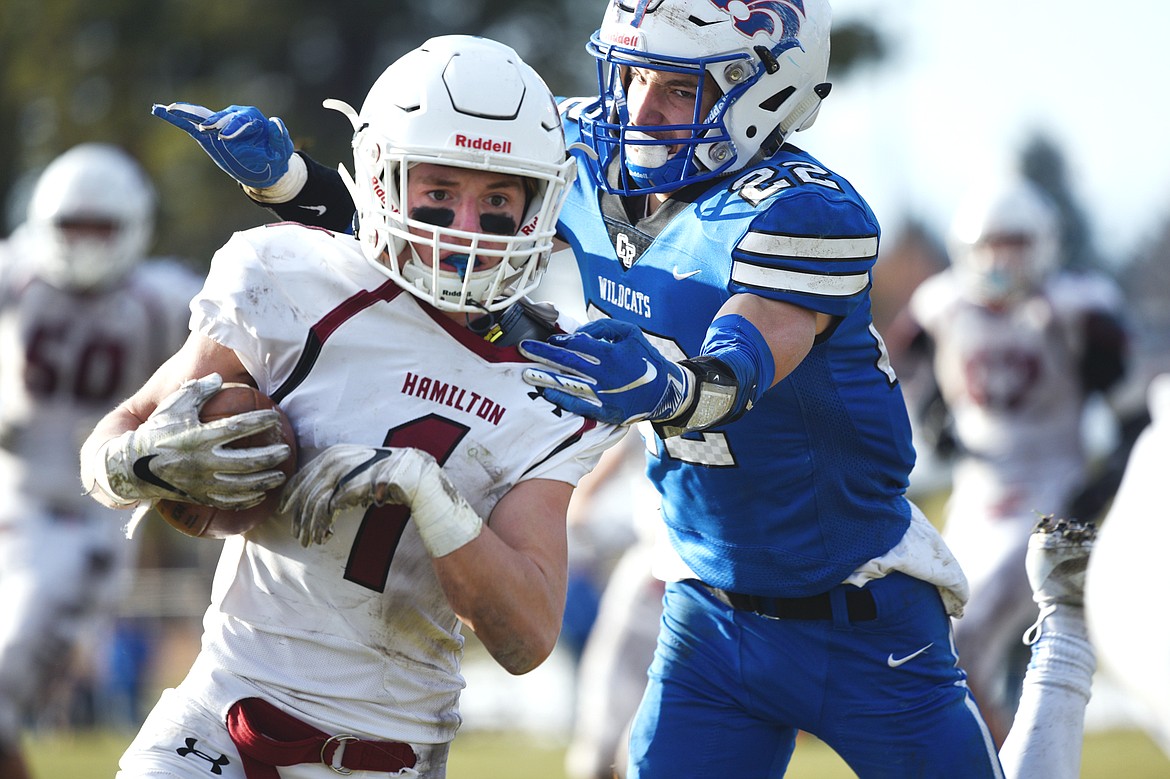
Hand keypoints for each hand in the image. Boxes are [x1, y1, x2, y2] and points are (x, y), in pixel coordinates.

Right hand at [100, 374, 292, 508]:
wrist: (133, 466)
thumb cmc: (157, 432)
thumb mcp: (174, 406)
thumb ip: (197, 391)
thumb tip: (219, 378)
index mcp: (200, 438)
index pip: (237, 429)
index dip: (259, 422)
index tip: (275, 417)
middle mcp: (204, 462)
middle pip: (246, 462)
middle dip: (270, 457)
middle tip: (286, 450)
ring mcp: (203, 483)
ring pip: (241, 486)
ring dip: (264, 481)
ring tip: (281, 475)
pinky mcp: (200, 497)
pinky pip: (228, 502)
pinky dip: (247, 500)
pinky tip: (261, 494)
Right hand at [151, 102, 292, 187]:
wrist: (266, 166)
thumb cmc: (275, 156)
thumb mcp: (282, 149)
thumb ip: (279, 136)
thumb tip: (275, 121)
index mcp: (252, 118)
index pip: (242, 120)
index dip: (233, 127)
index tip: (225, 137)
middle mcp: (234, 116)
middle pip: (222, 116)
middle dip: (214, 122)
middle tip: (206, 129)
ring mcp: (220, 124)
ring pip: (203, 115)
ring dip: (187, 112)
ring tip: (170, 109)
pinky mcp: (209, 133)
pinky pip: (191, 123)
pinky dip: (177, 118)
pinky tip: (160, 110)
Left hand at [280, 445, 481, 555]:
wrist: (420, 479)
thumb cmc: (389, 479)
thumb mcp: (359, 474)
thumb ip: (338, 480)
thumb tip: (314, 497)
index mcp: (337, 452)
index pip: (304, 473)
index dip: (291, 493)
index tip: (281, 511)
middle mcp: (340, 458)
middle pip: (307, 488)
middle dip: (298, 514)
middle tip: (296, 535)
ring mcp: (349, 470)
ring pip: (317, 500)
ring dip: (310, 523)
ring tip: (309, 541)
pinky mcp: (359, 484)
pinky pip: (331, 507)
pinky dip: (323, 523)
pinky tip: (324, 535)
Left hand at [519, 319, 692, 425]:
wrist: (663, 392)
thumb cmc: (645, 359)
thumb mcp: (631, 334)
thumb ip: (604, 327)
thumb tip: (581, 332)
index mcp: (611, 354)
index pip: (578, 345)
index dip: (561, 341)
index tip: (551, 340)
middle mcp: (604, 374)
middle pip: (567, 362)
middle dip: (543, 354)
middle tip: (524, 349)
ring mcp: (602, 394)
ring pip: (568, 384)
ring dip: (545, 377)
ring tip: (526, 372)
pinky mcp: (603, 410)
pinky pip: (578, 405)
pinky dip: (561, 398)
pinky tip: (546, 391)